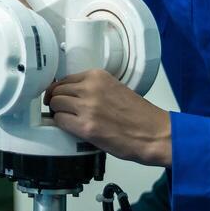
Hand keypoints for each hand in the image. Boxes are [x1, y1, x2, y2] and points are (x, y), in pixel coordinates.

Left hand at [45, 69, 171, 165]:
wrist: (154, 134)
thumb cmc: (139, 116)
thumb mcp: (115, 89)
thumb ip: (94, 89)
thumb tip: (73, 94)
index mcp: (97, 76)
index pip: (65, 79)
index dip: (60, 90)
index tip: (60, 97)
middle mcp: (90, 88)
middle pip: (57, 91)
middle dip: (56, 101)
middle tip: (61, 110)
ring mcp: (86, 107)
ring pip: (55, 105)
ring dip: (59, 113)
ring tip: (68, 120)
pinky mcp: (85, 126)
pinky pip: (60, 121)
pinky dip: (62, 125)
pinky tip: (72, 129)